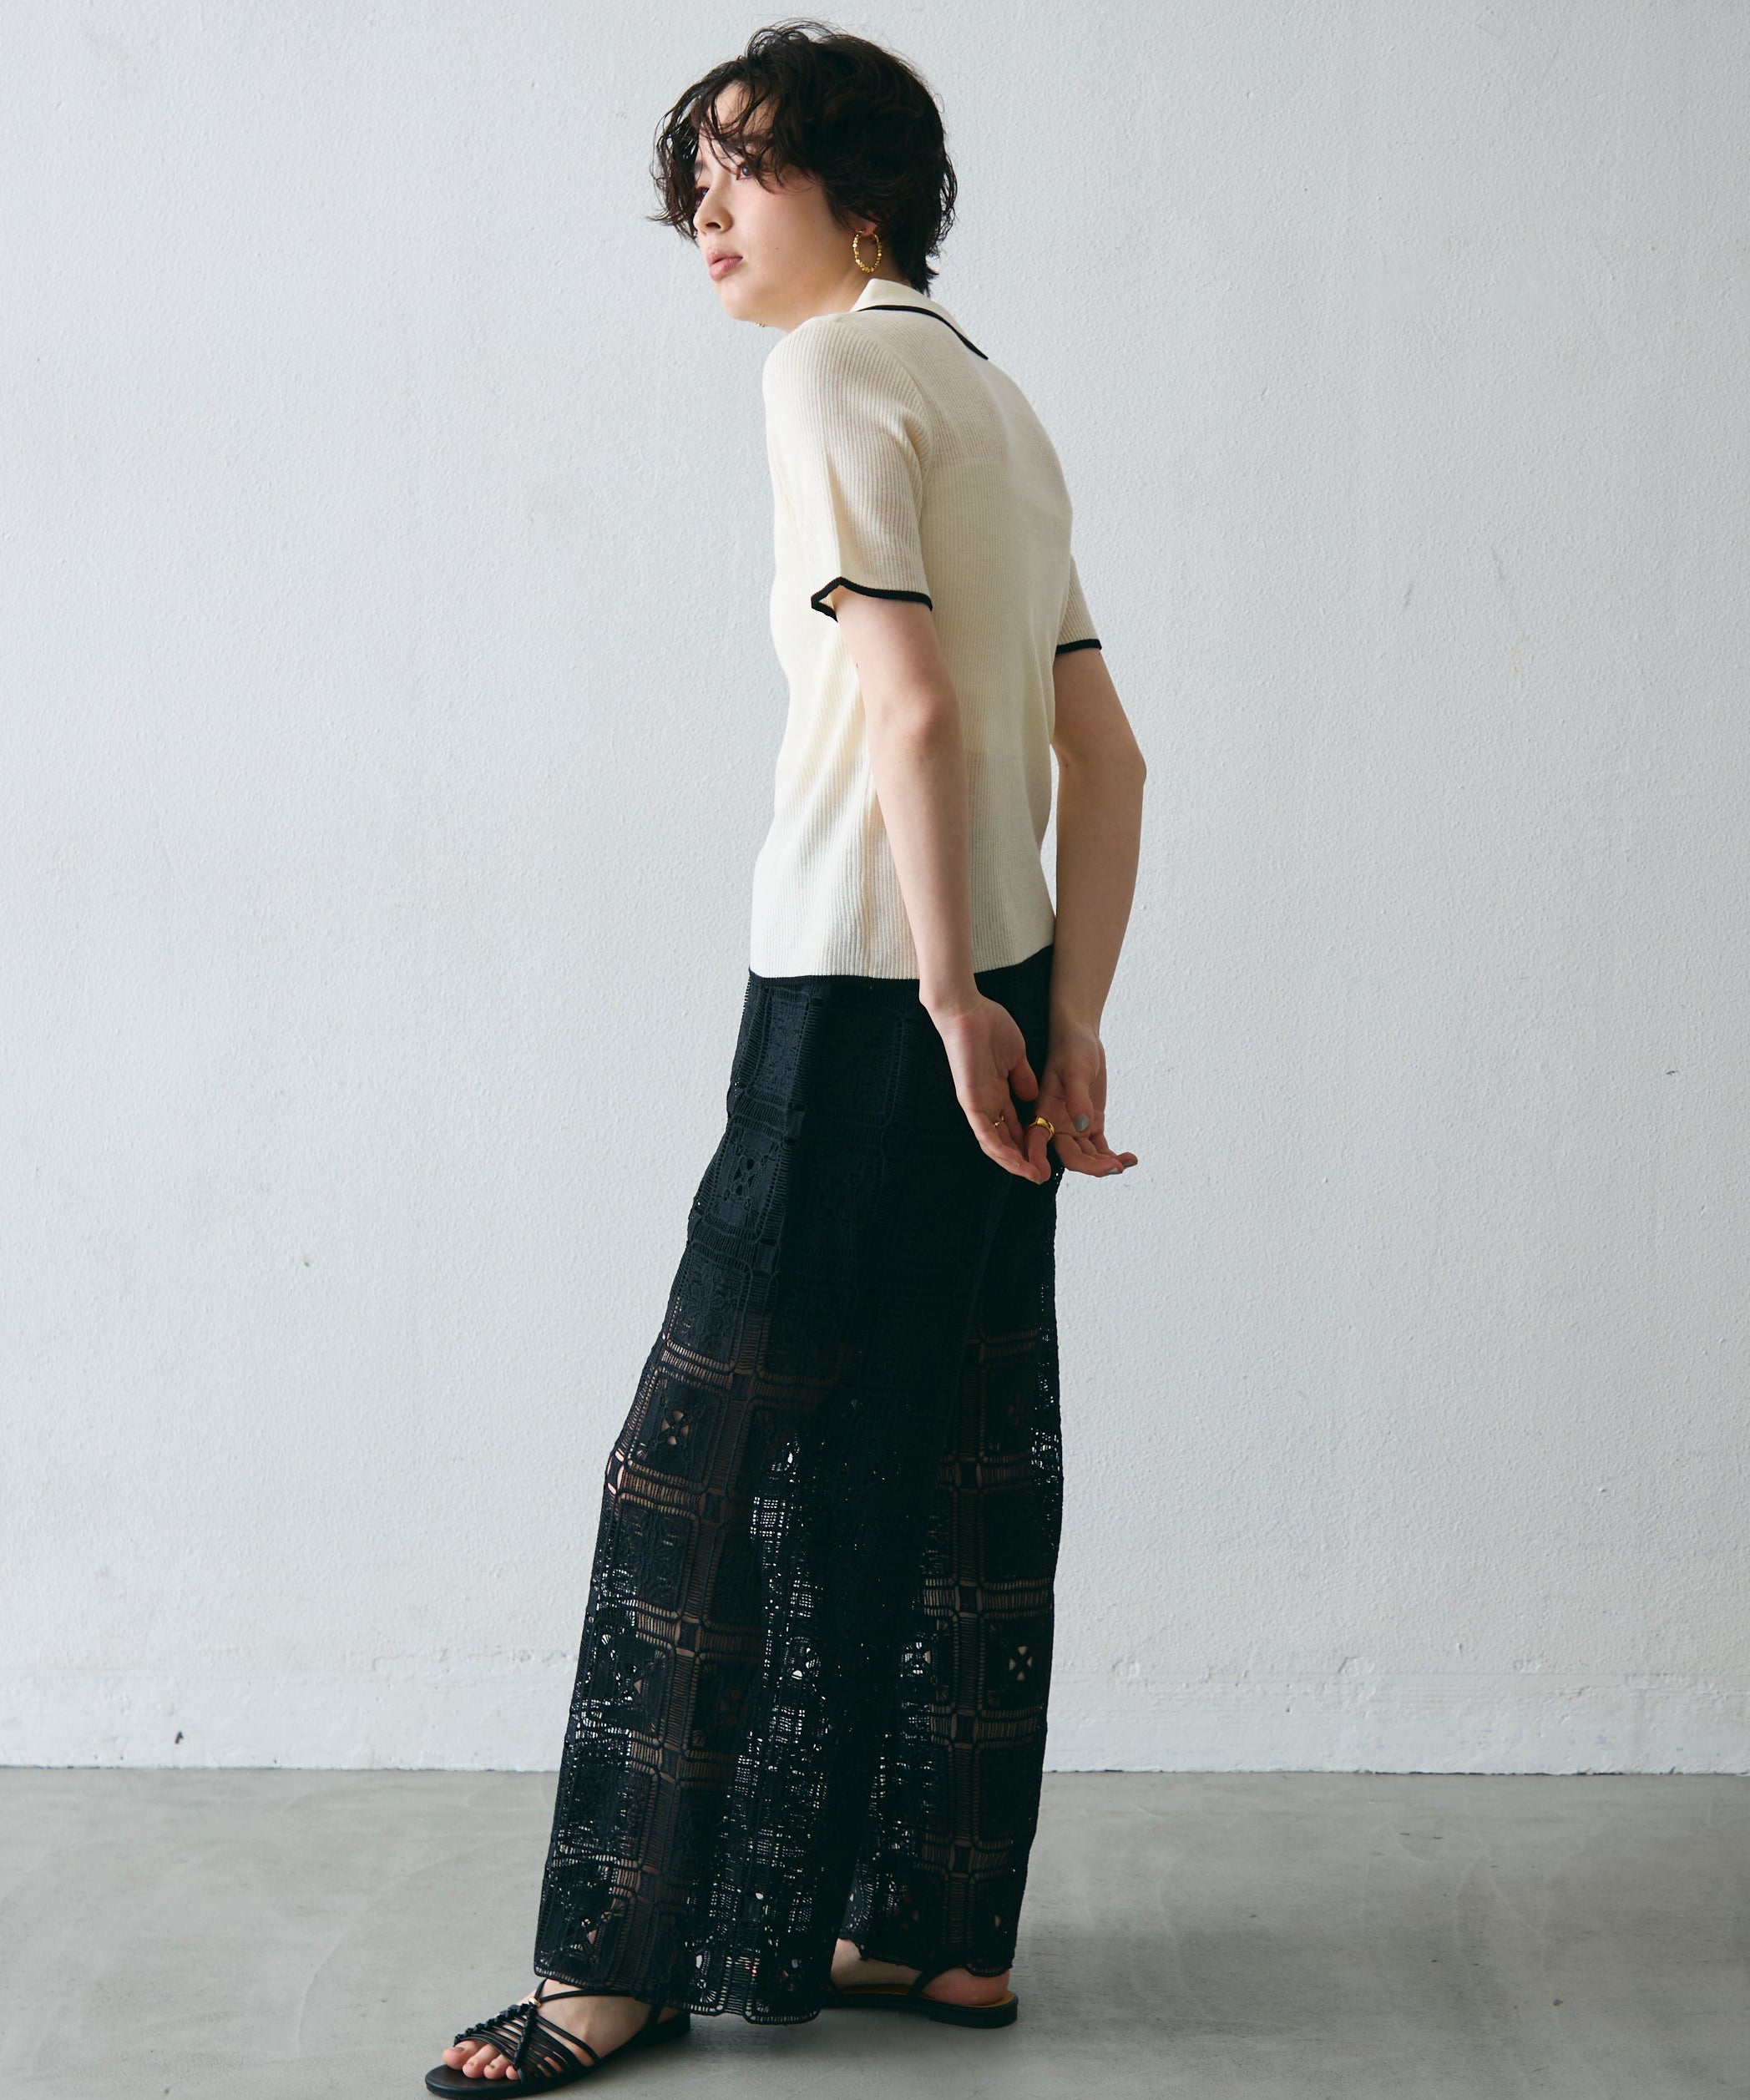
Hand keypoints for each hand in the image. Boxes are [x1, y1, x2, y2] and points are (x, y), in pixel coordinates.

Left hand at [928, 991, 1051, 1180]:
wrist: (970, 1010)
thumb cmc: (991, 1027)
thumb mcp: (1016, 1058)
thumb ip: (1023, 1079)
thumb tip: (1033, 1097)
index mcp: (997, 1093)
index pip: (1011, 1127)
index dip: (1028, 1145)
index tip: (1045, 1158)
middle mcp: (986, 1103)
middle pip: (1003, 1141)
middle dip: (1023, 1160)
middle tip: (1041, 1176)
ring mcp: (977, 1103)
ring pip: (993, 1143)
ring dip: (1013, 1162)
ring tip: (1033, 1176)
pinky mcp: (971, 1100)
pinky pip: (984, 1132)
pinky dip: (1000, 1150)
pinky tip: (1015, 1162)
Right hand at [1023, 1018, 1137, 1178]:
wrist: (1082, 1036)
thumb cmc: (1072, 1049)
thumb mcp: (1075, 1071)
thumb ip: (1078, 1100)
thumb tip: (1084, 1128)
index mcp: (1043, 1114)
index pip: (1037, 1144)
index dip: (1037, 1163)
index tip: (1042, 1177)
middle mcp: (1056, 1126)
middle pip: (1070, 1157)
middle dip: (1091, 1167)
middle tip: (1115, 1168)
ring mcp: (1075, 1127)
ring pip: (1088, 1157)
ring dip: (1106, 1164)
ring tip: (1127, 1162)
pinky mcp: (1091, 1124)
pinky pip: (1100, 1149)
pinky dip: (1114, 1156)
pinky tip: (1131, 1158)